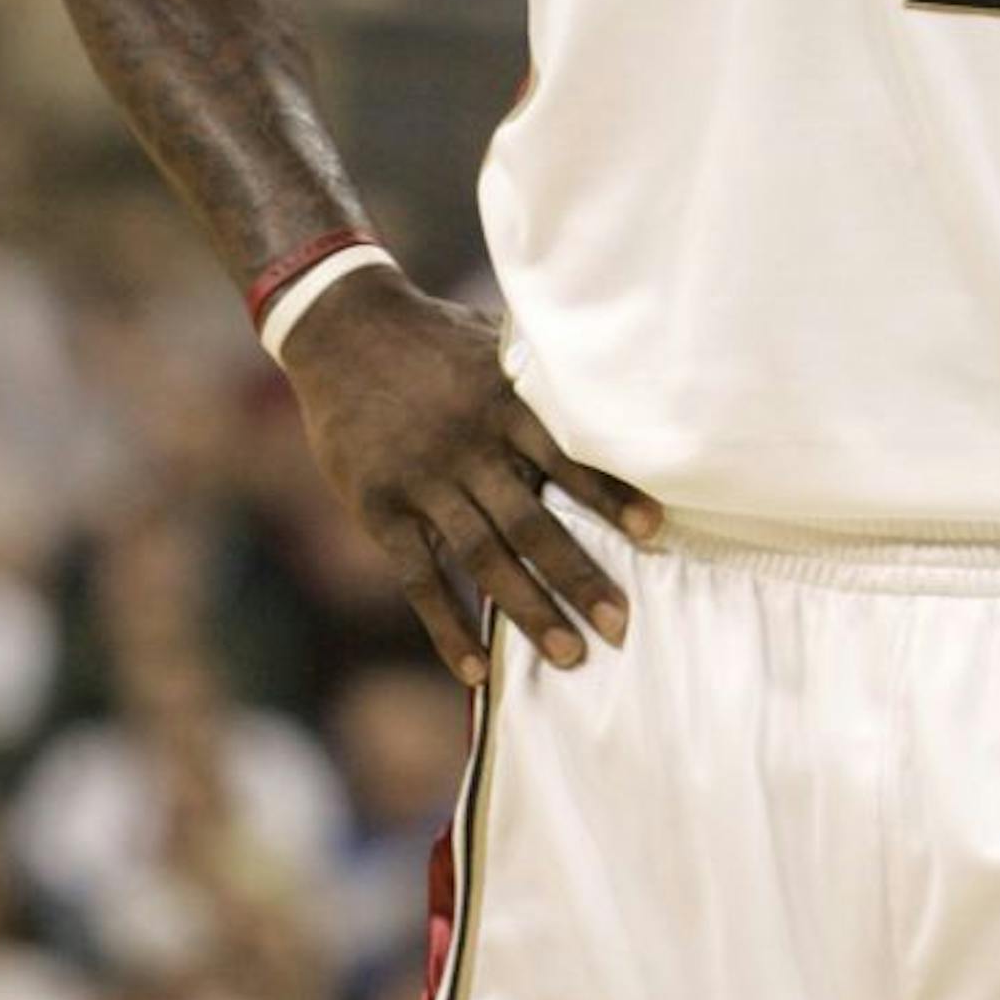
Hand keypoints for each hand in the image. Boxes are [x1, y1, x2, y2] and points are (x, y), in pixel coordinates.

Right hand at [282, 263, 660, 686]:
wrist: (345, 329)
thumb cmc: (439, 339)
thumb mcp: (498, 345)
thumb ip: (545, 383)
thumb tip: (621, 398)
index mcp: (505, 403)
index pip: (568, 456)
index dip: (611, 495)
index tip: (654, 532)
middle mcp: (468, 446)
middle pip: (531, 523)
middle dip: (579, 577)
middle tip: (621, 625)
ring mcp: (422, 481)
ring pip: (482, 557)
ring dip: (528, 610)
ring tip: (570, 654)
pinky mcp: (380, 509)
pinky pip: (419, 577)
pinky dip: (447, 626)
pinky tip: (478, 670)